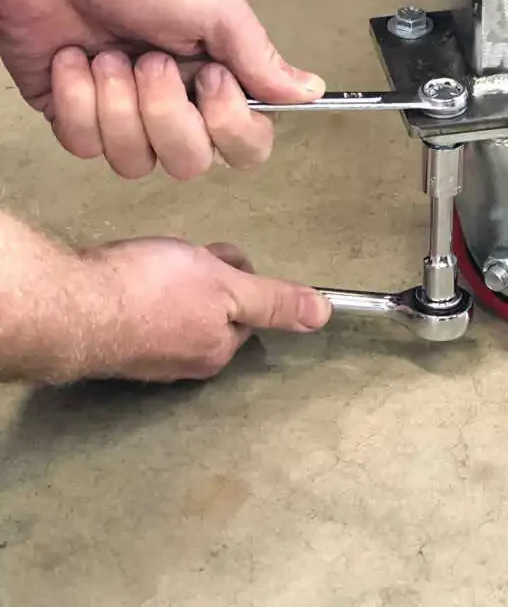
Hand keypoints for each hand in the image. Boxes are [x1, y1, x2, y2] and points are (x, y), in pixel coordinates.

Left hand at [0, 0, 323, 177]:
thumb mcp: (219, 6)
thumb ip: (262, 60)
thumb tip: (311, 89)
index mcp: (219, 74)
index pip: (246, 143)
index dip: (230, 126)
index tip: (211, 78)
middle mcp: (176, 99)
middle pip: (189, 163)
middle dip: (166, 113)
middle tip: (151, 60)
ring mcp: (123, 110)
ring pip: (134, 161)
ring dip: (118, 104)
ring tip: (110, 53)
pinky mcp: (73, 112)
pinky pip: (83, 145)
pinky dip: (78, 99)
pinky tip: (74, 58)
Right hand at [78, 238, 332, 381]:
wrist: (74, 303)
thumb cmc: (147, 292)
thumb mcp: (227, 287)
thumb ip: (273, 300)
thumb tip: (321, 314)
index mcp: (217, 351)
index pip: (248, 307)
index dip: (236, 273)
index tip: (215, 259)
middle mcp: (185, 362)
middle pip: (215, 306)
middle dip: (204, 274)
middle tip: (180, 260)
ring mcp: (148, 356)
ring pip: (180, 304)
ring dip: (173, 277)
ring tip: (152, 264)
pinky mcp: (116, 341)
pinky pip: (144, 307)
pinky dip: (141, 287)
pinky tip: (129, 275)